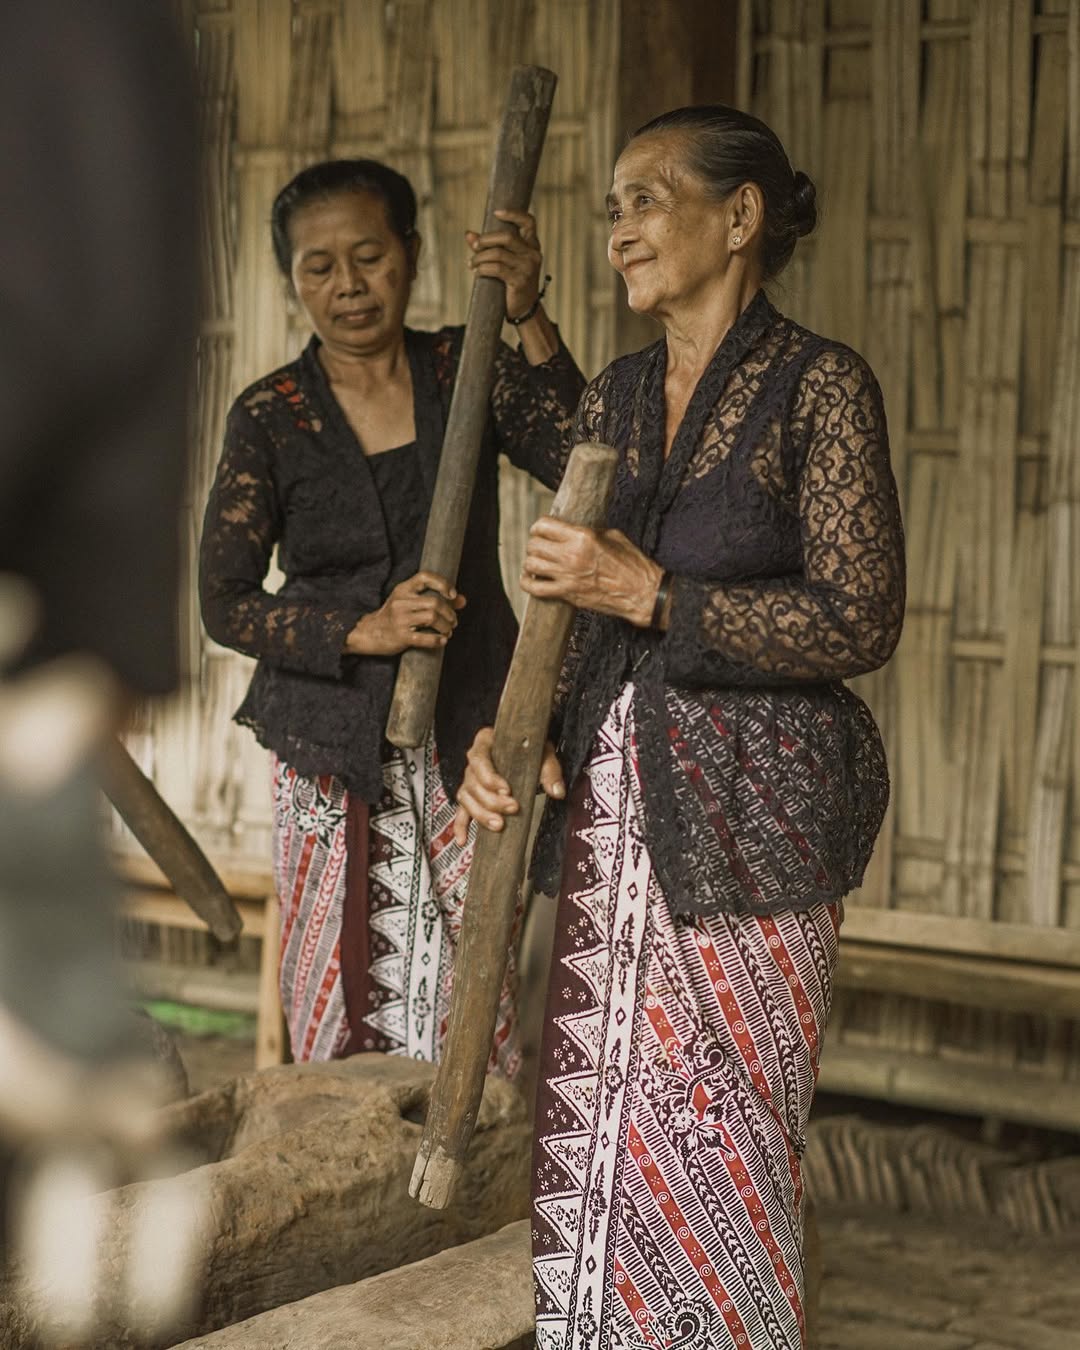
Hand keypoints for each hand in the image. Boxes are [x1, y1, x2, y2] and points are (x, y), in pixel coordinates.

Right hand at [344, 572, 465, 655]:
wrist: (368, 633)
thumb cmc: (394, 616)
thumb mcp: (410, 602)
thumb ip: (436, 598)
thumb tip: (463, 600)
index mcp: (403, 589)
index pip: (424, 577)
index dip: (442, 583)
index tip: (452, 595)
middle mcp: (401, 602)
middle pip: (434, 602)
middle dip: (449, 613)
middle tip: (453, 621)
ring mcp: (400, 619)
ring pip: (432, 618)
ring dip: (446, 626)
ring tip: (448, 631)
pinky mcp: (400, 636)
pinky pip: (424, 638)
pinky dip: (437, 640)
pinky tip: (442, 641)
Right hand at [452, 726, 564, 845]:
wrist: (523, 751)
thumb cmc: (529, 749)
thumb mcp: (542, 752)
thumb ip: (549, 770)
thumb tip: (557, 792)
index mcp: (485, 743)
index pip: (479, 759)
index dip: (489, 777)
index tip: (507, 790)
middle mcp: (473, 762)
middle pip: (473, 783)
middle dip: (492, 800)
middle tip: (513, 808)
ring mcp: (469, 781)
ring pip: (466, 799)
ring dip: (481, 814)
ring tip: (498, 825)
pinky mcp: (471, 797)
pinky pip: (460, 811)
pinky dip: (460, 826)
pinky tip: (462, 839)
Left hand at [466, 209, 544, 321]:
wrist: (525, 309)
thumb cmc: (513, 282)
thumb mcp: (505, 261)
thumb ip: (488, 246)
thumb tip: (468, 233)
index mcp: (532, 245)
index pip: (529, 222)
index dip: (513, 214)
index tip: (496, 212)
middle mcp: (533, 254)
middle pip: (507, 237)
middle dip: (486, 239)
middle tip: (474, 246)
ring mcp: (528, 268)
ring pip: (498, 254)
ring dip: (480, 257)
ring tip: (472, 263)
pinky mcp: (520, 281)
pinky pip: (496, 269)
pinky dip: (482, 269)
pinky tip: (476, 272)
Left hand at [521, 518, 664, 626]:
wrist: (641, 593)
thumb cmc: (633, 564)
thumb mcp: (614, 536)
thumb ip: (590, 531)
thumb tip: (574, 529)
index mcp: (583, 536)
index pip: (544, 525)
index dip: (539, 527)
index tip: (541, 530)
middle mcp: (572, 554)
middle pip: (534, 545)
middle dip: (534, 544)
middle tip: (540, 547)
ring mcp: (568, 576)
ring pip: (531, 564)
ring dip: (531, 562)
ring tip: (537, 562)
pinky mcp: (567, 593)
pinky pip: (535, 588)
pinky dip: (527, 582)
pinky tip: (530, 578)